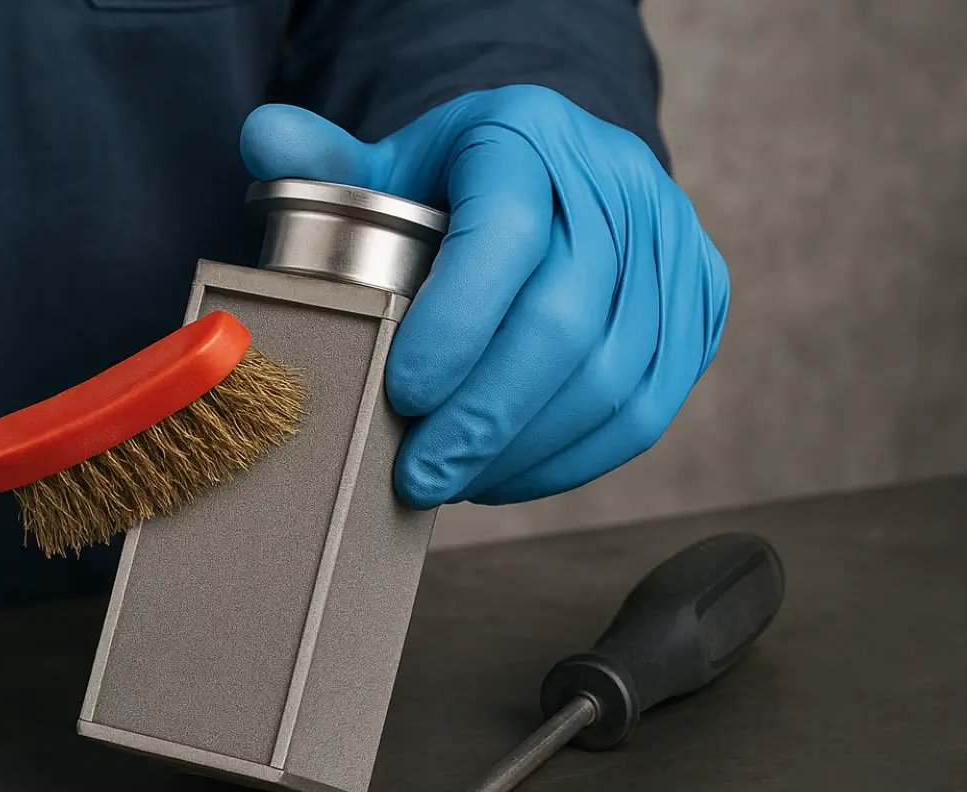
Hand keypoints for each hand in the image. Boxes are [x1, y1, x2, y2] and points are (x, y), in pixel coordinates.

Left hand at [240, 85, 727, 505]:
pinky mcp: (700, 302)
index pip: (508, 235)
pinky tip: (510, 473)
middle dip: (485, 416)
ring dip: (528, 449)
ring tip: (457, 480)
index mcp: (530, 137)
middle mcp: (616, 182)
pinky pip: (649, 406)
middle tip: (420, 473)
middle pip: (566, 322)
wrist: (560, 173)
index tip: (403, 394)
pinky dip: (575, 458)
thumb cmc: (459, 185)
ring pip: (614, 377)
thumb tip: (266, 138)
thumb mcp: (391, 163)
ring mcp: (672, 243)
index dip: (457, 325)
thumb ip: (324, 163)